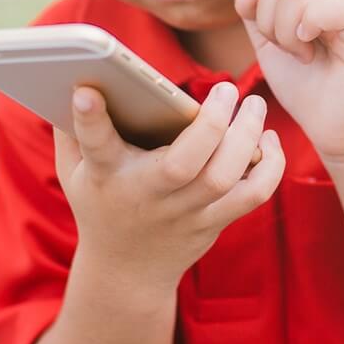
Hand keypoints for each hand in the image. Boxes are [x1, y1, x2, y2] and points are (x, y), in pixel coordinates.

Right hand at [52, 82, 285, 292]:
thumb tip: (75, 71)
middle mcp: (147, 195)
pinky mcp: (213, 222)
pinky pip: (252, 196)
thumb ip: (72, 125)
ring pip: (223, 177)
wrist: (126, 272)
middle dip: (211, 123)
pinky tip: (268, 140)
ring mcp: (184, 213)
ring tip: (254, 106)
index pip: (96, 144)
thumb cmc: (100, 203)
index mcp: (107, 175)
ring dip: (247, 137)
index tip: (87, 89)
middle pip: (183, 164)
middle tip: (228, 89)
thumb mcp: (74, 170)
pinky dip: (270, 168)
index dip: (89, 117)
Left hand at [203, 0, 343, 162]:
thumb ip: (256, 15)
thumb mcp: (270, 46)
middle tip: (284, 48)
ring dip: (283, 30)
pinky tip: (310, 52)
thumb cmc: (307, 88)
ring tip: (300, 55)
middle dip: (265, 16)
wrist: (338, 129)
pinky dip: (303, 29)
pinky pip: (321, 6)